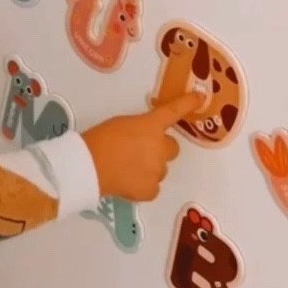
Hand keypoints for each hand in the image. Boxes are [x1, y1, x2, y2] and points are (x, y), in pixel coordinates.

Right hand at [81, 92, 204, 201]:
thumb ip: (141, 128)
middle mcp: (160, 148)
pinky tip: (128, 181)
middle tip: (139, 151)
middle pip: (172, 148)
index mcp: (151, 126)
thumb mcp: (122, 123)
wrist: (88, 166)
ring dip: (150, 167)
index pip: (174, 111)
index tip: (199, 97)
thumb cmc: (100, 140)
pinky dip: (144, 184)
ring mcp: (157, 171)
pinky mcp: (151, 190)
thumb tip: (147, 137)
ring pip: (161, 168)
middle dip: (160, 148)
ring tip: (127, 167)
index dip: (188, 103)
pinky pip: (154, 186)